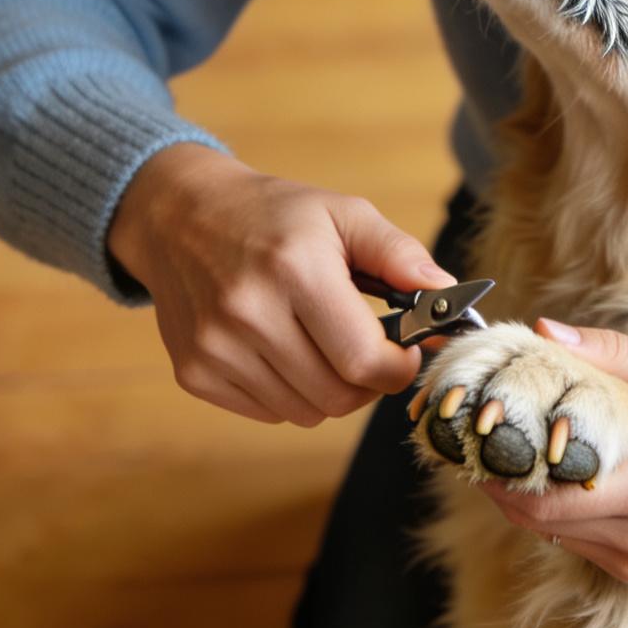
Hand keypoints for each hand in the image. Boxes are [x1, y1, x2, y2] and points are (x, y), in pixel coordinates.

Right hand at [107, 142, 453, 425]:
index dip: (398, 366)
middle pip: (338, 396)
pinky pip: (268, 413)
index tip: (404, 350)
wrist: (178, 217)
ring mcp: (215, 348)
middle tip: (368, 350)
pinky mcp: (195, 373)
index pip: (364, 360)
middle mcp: (248, 313)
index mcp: (294, 270)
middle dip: (368, 381)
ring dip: (329, 389)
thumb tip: (448, 296)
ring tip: (321, 343)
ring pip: (305, 412)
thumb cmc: (273, 215)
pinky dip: (289, 393)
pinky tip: (282, 350)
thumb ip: (400, 254)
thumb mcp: (342, 214)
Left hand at [476, 319, 627, 583]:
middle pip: (540, 519)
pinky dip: (557, 507)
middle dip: (503, 476)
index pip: (551, 496)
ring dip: (526, 493)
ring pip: (552, 533)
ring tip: (514, 444)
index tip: (480, 426)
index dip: (503, 465)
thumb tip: (543, 333)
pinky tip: (555, 469)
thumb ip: (612, 354)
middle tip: (484, 430)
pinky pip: (577, 540)